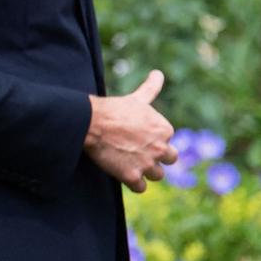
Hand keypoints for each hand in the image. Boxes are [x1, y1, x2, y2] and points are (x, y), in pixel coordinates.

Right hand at [84, 70, 176, 192]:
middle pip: (169, 159)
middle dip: (156, 157)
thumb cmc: (113, 109)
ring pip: (156, 175)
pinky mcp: (132, 176)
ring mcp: (147, 164)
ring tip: (129, 161)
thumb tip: (158, 73)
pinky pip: (141, 188)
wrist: (90, 122)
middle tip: (137, 151)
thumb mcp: (136, 99)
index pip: (167, 140)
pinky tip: (122, 172)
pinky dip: (133, 183)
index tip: (137, 134)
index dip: (153, 139)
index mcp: (164, 129)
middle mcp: (160, 148)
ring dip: (146, 171)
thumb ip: (151, 88)